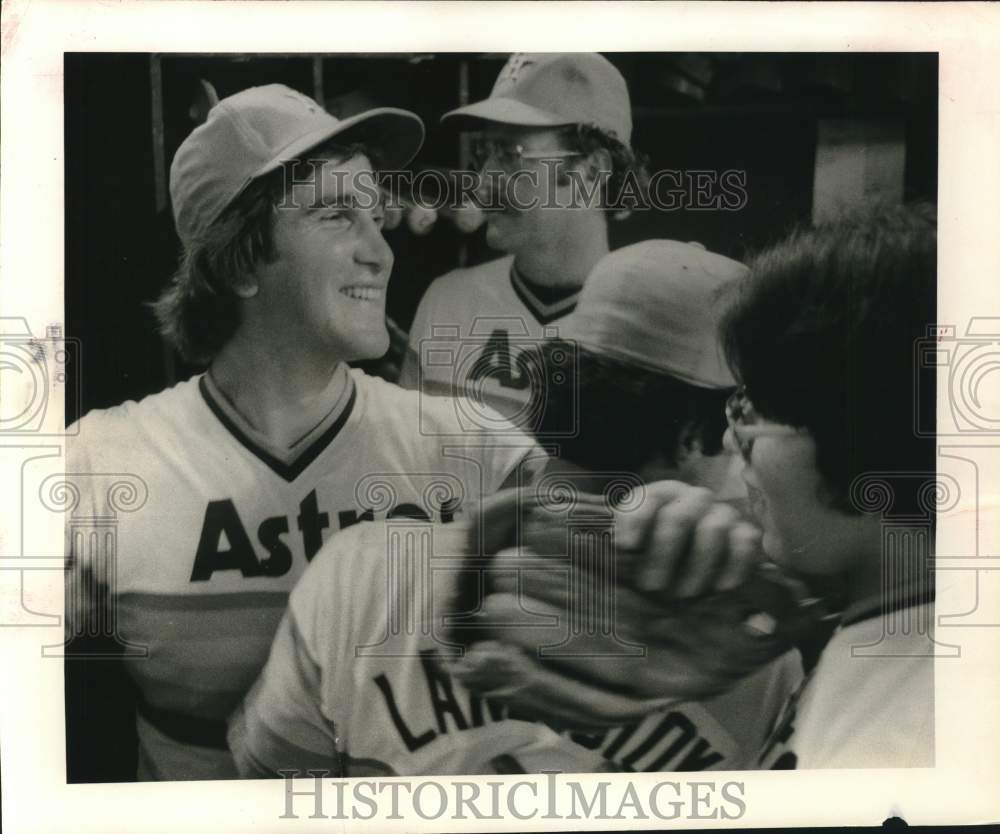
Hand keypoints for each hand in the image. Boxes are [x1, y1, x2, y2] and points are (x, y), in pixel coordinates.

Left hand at [613, 480, 763, 596]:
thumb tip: (616, 549)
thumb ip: (621, 543)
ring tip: (682, 595)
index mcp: (662, 494)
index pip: (648, 500)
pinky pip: (746, 544)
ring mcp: (722, 513)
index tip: (625, 547)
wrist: (690, 562)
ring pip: (713, 531)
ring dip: (697, 567)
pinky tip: (720, 589)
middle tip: (650, 586)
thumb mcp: (632, 545)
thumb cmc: (652, 552)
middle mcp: (694, 498)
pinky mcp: (746, 532)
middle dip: (663, 555)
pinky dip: (734, 567)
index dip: (636, 522)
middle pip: (678, 518)